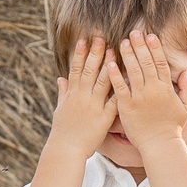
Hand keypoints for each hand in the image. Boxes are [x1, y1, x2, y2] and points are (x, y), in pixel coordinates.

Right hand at [48, 39, 116, 153]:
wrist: (66, 149)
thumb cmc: (63, 131)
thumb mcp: (60, 109)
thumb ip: (63, 92)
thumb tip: (60, 78)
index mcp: (72, 93)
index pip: (76, 68)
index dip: (80, 53)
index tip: (84, 39)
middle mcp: (82, 96)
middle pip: (89, 70)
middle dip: (95, 53)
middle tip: (101, 37)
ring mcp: (93, 105)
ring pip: (102, 81)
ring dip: (108, 65)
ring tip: (114, 50)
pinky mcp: (103, 117)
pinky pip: (113, 101)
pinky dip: (120, 89)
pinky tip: (127, 78)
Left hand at [108, 31, 186, 149]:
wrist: (160, 145)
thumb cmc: (172, 128)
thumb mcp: (185, 108)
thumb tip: (186, 73)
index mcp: (166, 88)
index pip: (160, 63)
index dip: (155, 48)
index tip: (150, 36)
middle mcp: (153, 90)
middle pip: (146, 62)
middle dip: (139, 46)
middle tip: (133, 33)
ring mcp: (139, 97)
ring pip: (133, 71)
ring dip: (128, 55)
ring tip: (122, 42)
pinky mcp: (127, 106)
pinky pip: (120, 87)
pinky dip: (115, 74)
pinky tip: (110, 63)